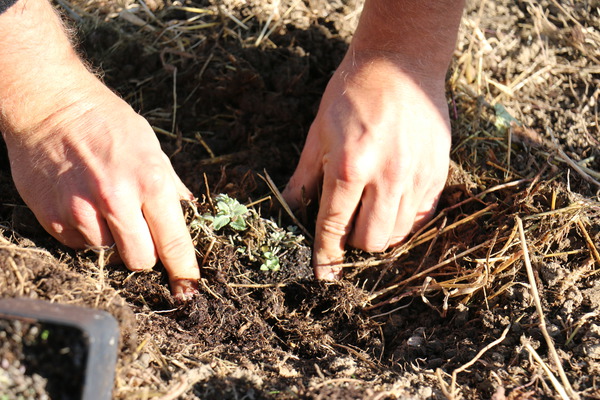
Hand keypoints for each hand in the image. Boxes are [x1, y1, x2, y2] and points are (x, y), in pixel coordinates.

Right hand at [3, 72, 198, 298]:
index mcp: (149, 181)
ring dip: (111, 239)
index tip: (189, 290)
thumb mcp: (151, 146)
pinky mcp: (53, 218)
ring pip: (108, 254)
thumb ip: (170, 186)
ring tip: (103, 205)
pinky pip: (78, 245)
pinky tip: (81, 203)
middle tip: (140, 232)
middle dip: (145, 253)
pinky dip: (85, 232)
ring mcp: (80, 211)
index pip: (174, 242)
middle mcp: (116, 200)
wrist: (50, 105)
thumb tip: (189, 214)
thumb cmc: (107, 122)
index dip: (184, 271)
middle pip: (141, 261)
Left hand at [283, 51, 451, 278]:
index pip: (334, 226)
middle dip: (353, 243)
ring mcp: (417, 177)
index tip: (324, 275)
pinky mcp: (438, 174)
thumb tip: (291, 213)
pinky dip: (403, 220)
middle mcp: (387, 177)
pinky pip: (421, 217)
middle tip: (346, 224)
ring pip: (397, 234)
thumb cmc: (351, 95)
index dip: (326, 255)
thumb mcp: (317, 134)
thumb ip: (305, 179)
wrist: (401, 64)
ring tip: (369, 210)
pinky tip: (391, 203)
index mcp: (351, 166)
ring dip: (378, 233)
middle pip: (371, 241)